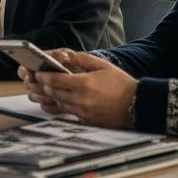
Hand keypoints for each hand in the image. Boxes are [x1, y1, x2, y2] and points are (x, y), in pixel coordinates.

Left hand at [18, 49, 136, 127]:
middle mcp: (81, 100)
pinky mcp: (87, 121)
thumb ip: (82, 59)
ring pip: (59, 104)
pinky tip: (60, 101)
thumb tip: (64, 56)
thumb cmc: (121, 83)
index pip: (54, 80)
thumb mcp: (103, 66)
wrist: (138, 105)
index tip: (39, 72)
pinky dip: (62, 107)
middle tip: (42, 80)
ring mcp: (83, 113)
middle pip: (53, 93)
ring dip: (53, 96)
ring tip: (49, 89)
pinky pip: (68, 113)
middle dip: (46, 86)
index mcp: (84, 84)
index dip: (44, 76)